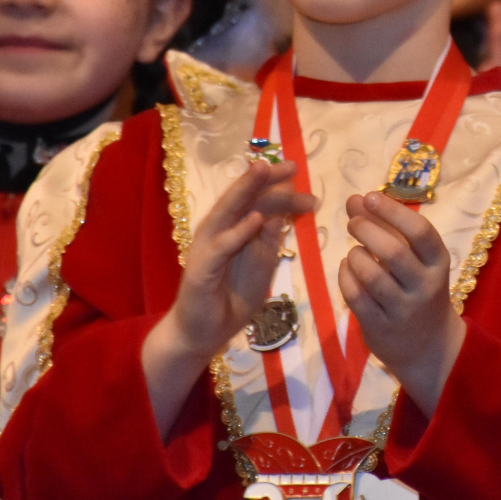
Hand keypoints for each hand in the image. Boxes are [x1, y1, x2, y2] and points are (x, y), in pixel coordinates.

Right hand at [142, 159, 315, 437]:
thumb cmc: (231, 299)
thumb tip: (282, 215)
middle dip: (265, 178)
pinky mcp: (202, 268)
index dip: (277, 184)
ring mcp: (208, 247)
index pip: (256, 199)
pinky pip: (221, 247)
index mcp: (233, 228)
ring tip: (264, 172)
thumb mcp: (260, 268)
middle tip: (291, 165)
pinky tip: (255, 219)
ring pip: (227, 211)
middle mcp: (218, 230)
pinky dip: (238, 232)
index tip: (298, 171)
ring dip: (246, 191)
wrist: (203, 334)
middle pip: (243, 197)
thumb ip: (269, 242)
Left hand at [340, 192, 463, 416]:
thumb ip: (386, 227)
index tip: (369, 197)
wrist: (429, 347)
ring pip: (371, 275)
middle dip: (367, 230)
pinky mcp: (380, 327)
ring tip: (354, 252)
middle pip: (393, 251)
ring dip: (355, 256)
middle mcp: (425, 286)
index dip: (392, 211)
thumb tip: (356, 199)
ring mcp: (403, 309)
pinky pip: (356, 296)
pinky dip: (345, 276)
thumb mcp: (414, 259)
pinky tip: (347, 268)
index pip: (420, 231)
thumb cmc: (418, 290)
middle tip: (353, 222)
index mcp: (438, 263)